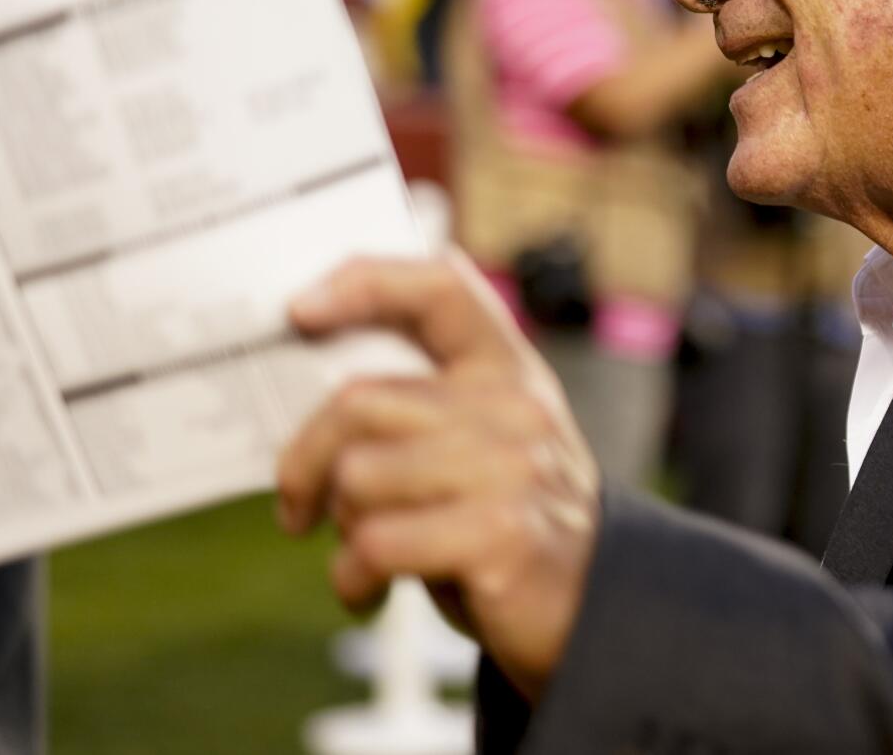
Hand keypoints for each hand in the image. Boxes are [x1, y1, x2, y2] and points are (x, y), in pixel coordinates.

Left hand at [276, 252, 600, 699]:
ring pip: (358, 477)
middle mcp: (514, 406)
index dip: (367, 282)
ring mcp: (511, 469)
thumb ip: (420, 409)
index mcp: (506, 369)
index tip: (299, 310)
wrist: (594, 609)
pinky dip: (353, 576)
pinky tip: (369, 590)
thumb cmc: (508, 523)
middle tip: (298, 507)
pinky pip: (376, 542)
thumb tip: (309, 413)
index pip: (442, 288)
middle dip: (304, 461)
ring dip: (341, 529)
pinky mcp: (500, 535)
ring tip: (364, 556)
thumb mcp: (481, 443)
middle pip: (358, 402)